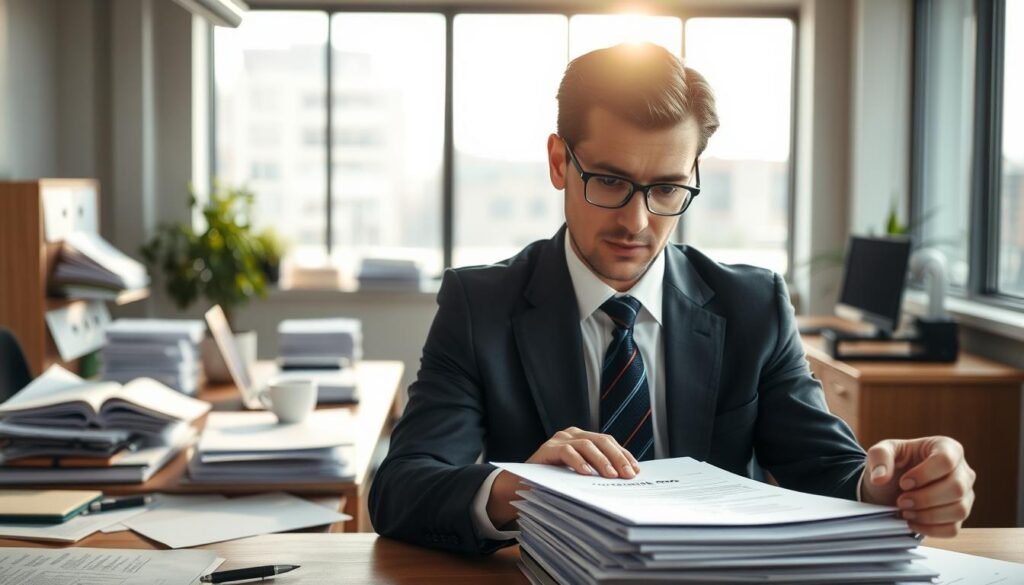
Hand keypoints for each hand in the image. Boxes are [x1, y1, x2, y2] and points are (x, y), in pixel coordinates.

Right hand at [486, 427, 640, 527]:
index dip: (623, 455)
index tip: (635, 470)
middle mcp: (572, 434)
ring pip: (586, 444)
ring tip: (611, 476)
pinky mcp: (547, 448)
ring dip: (601, 461)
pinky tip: (587, 473)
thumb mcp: (580, 474)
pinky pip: (566, 452)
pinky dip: (578, 462)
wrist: (522, 486)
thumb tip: (625, 478)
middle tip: (627, 475)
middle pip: (601, 441)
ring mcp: (559, 440)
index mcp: (582, 438)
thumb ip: (597, 470)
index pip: (608, 442)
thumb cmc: (555, 481)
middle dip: (617, 458)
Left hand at [861, 436, 975, 536]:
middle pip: (956, 488)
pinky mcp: (959, 516)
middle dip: (925, 498)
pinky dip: (931, 529)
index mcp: (947, 448)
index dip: (924, 474)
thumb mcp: (881, 453)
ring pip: (959, 510)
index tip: (903, 483)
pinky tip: (912, 522)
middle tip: (901, 501)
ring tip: (905, 511)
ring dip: (928, 515)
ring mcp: (964, 495)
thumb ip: (879, 457)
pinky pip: (954, 528)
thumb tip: (880, 478)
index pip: (946, 460)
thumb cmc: (892, 465)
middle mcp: (962, 471)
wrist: (891, 487)